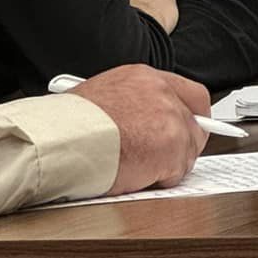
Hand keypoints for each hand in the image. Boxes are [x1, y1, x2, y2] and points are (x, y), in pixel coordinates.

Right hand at [73, 65, 210, 191]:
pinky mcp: (170, 145)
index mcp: (143, 77)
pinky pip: (177, 171)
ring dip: (167, 166)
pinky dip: (160, 180)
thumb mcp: (103, 98)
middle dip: (184, 145)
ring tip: (136, 167)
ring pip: (187, 150)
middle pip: (195, 123)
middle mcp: (161, 92)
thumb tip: (142, 123)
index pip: (189, 93)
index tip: (188, 131)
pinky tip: (136, 175)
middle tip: (166, 160)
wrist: (61, 137)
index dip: (191, 117)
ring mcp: (169, 117)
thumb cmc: (69, 124)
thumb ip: (132, 106)